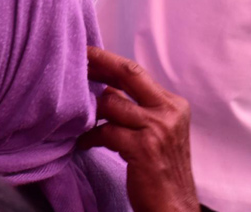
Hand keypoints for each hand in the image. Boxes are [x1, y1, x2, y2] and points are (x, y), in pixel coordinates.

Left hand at [81, 46, 199, 211]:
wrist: (173, 207)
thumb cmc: (161, 172)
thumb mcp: (160, 133)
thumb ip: (141, 110)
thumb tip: (107, 91)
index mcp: (173, 104)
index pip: (137, 73)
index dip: (110, 61)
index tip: (89, 53)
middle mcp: (168, 111)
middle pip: (129, 74)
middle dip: (100, 63)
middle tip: (77, 57)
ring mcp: (157, 128)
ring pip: (112, 104)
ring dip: (91, 113)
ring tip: (79, 122)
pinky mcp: (143, 147)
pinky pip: (106, 132)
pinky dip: (90, 137)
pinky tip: (84, 144)